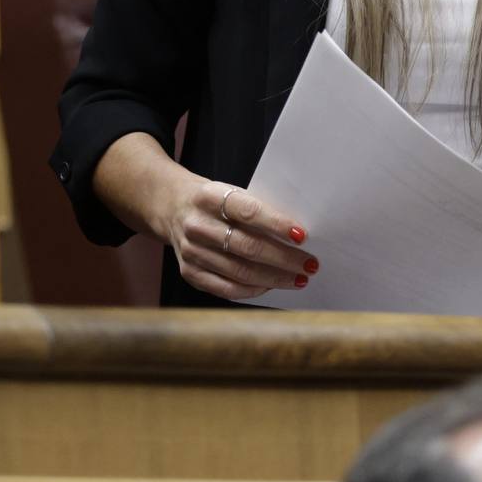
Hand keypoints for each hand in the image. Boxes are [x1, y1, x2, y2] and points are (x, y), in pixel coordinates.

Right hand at [159, 178, 314, 302]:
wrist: (171, 206)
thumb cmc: (214, 201)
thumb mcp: (230, 191)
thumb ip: (256, 210)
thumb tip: (296, 235)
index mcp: (209, 196)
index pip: (248, 212)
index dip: (276, 224)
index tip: (302, 235)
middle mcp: (197, 224)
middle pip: (247, 247)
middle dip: (284, 258)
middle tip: (309, 264)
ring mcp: (191, 251)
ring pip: (240, 271)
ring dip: (274, 278)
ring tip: (298, 278)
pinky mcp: (189, 272)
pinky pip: (226, 288)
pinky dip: (253, 289)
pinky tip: (271, 285)